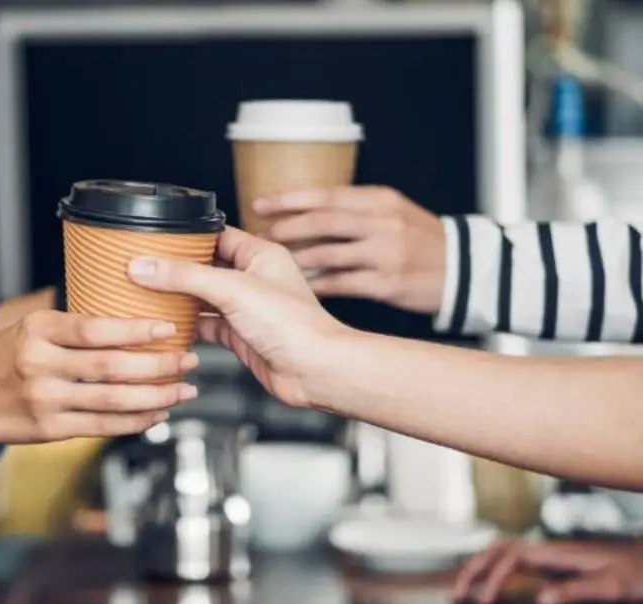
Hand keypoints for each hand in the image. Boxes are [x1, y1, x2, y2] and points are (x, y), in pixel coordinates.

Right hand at [0, 310, 198, 442]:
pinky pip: (101, 427)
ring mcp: (44, 400)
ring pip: (112, 400)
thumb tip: (125, 317)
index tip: (168, 329)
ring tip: (183, 390)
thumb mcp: (26, 327)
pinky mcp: (48, 429)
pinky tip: (156, 414)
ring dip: (155, 396)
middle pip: (111, 366)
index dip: (136, 330)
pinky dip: (134, 422)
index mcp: (37, 330)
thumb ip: (69, 326)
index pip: (96, 328)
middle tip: (189, 360)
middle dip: (158, 365)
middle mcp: (39, 364)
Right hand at [127, 227, 351, 407]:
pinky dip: (188, 325)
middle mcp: (254, 279)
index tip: (157, 239)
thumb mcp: (232, 290)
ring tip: (148, 293)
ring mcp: (246, 309)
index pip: (217, 235)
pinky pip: (206, 325)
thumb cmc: (294, 326)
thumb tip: (146, 266)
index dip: (188, 237)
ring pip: (204, 298)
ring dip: (180, 298)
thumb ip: (185, 276)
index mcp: (261, 255)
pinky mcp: (240, 336)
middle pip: (206, 267)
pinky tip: (168, 324)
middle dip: (178, 269)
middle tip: (146, 267)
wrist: (314, 371)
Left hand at [253, 186, 445, 313]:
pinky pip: (340, 284)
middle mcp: (383, 224)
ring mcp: (386, 254)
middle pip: (323, 221)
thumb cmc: (421, 239)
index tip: (260, 203)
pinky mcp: (387, 284)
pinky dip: (316, 285)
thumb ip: (354, 209)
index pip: (327, 194)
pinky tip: (298, 286)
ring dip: (295, 259)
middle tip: (260, 236)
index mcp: (380, 200)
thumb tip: (303, 211)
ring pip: (327, 254)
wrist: (466, 269)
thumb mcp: (393, 211)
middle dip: (286, 228)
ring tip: (272, 263)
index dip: (289, 198)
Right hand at [453, 539, 642, 603]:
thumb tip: (540, 599)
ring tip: (463, 588)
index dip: (493, 577)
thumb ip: (576, 591)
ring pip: (501, 551)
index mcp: (556, 553)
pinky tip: (491, 584)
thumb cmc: (634, 575)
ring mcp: (548, 553)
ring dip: (479, 566)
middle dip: (473, 568)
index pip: (510, 557)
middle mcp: (547, 549)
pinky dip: (493, 569)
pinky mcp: (551, 561)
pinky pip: (512, 560)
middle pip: (496, 549)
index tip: (485, 602)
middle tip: (456, 593)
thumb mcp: (610, 587)